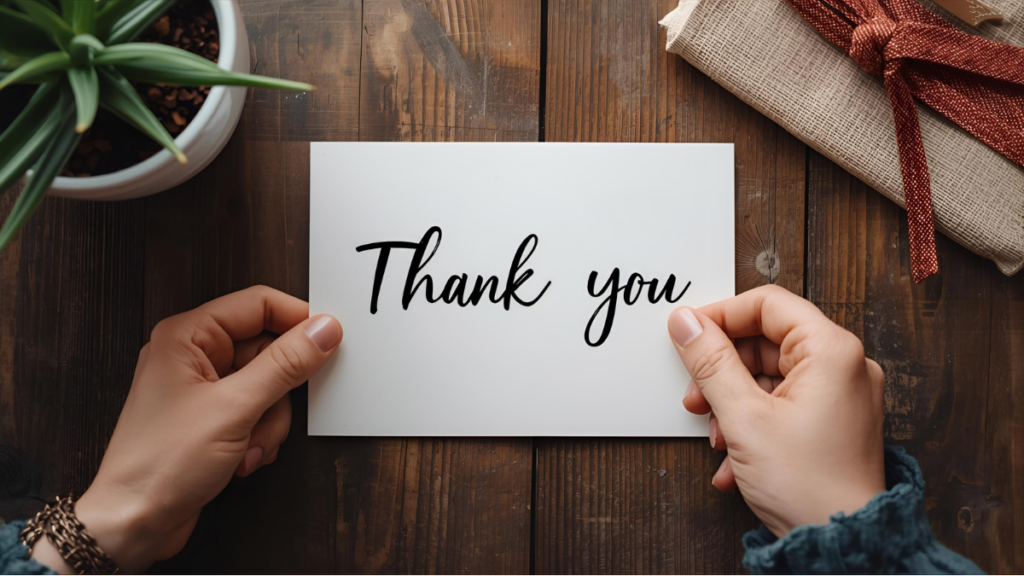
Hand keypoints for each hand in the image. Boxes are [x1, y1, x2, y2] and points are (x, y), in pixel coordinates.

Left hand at [31, 286, 341, 573]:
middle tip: (274, 412)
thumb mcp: (235, 409)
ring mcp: (203, 388)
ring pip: (268, 385)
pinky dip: (260, 435)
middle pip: (268, 349)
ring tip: (249, 447)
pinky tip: (242, 458)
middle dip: (279, 390)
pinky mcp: (212, 417)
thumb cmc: (159, 465)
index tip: (328, 342)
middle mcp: (194, 355)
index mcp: (188, 336)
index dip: (296, 321)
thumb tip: (323, 331)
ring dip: (269, 421)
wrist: (133, 524)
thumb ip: (285, 365)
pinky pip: (258, 411)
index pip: (257, 305)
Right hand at [667, 285, 885, 536]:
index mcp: (831, 351)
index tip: (688, 333)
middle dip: (722, 371)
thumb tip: (685, 322)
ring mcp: (841, 397)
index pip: (768, 304)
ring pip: (769, 377)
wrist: (843, 543)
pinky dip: (753, 423)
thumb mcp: (743, 417)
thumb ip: (710, 363)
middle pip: (765, 342)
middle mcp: (844, 367)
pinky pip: (783, 405)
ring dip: (732, 404)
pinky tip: (732, 458)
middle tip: (695, 397)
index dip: (721, 315)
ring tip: (717, 437)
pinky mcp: (833, 424)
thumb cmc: (808, 485)